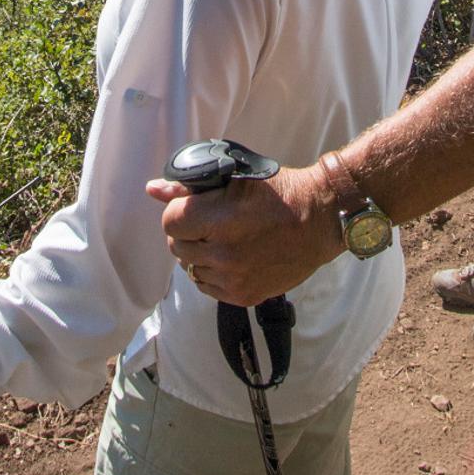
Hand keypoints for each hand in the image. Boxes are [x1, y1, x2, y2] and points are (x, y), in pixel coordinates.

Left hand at [147, 165, 337, 306]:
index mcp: (219, 220)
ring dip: (201, 254)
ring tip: (224, 240)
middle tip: (211, 223)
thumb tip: (153, 189)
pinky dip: (213, 273)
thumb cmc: (279, 192)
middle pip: (176, 246)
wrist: (320, 221)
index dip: (180, 212)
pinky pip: (207, 287)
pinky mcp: (244, 296)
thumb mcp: (235, 179)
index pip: (170, 222)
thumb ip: (190, 187)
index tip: (197, 208)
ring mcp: (233, 279)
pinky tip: (232, 257)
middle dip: (188, 232)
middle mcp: (224, 254)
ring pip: (191, 268)